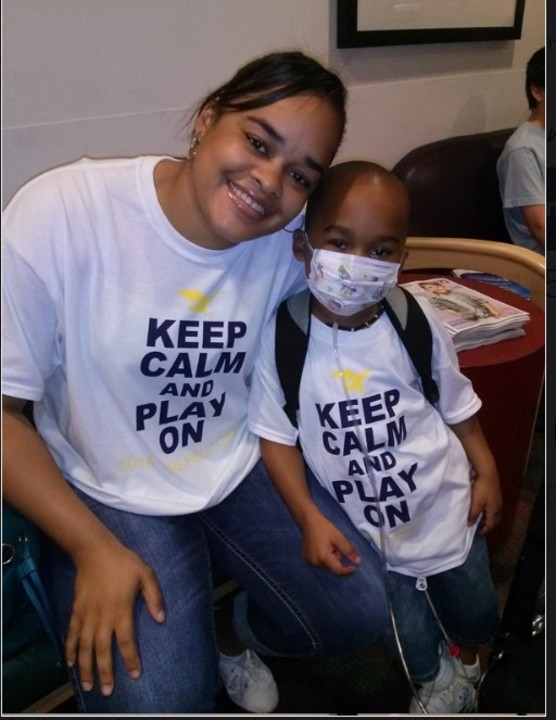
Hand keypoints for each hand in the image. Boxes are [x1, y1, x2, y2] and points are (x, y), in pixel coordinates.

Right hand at [65, 540, 164, 695]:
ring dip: (85, 667)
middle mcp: (102, 617)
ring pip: (84, 646)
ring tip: (88, 685)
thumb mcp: (146, 574)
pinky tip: (69, 662)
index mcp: (121, 610)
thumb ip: (154, 597)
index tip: (135, 674)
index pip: (126, 641)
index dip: (130, 659)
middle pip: (102, 650)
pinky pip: (71, 633)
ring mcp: (87, 615)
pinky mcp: (76, 610)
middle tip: (107, 691)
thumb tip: (161, 619)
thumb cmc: (123, 562)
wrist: (94, 551)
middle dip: (105, 672)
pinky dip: (70, 649)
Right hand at [301, 513, 360, 575]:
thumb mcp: (339, 537)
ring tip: (328, 543)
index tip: (354, 568)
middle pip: (332, 566)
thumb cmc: (324, 527)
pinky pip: (320, 562)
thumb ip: (348, 550)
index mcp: (322, 557)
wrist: (308, 521)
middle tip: (335, 544)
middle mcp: (315, 562)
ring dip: (331, 557)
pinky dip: (324, 556)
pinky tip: (322, 546)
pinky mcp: (307, 559)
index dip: (347, 571)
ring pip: (327, 564)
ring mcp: (309, 561)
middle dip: (337, 557)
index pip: (337, 570)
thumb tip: (358, 562)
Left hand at [468, 472, 502, 533]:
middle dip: (490, 524)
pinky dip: (490, 510)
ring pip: (495, 512)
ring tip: (482, 517)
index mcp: (494, 511)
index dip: (486, 529)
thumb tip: (470, 524)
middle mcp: (498, 507)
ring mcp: (498, 499)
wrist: (487, 473)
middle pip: (495, 519)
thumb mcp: (476, 503)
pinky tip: (484, 506)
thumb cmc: (481, 489)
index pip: (491, 524)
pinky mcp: (496, 493)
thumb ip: (473, 515)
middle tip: (482, 526)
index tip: (480, 532)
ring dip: (490, 517)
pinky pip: (494, 506)